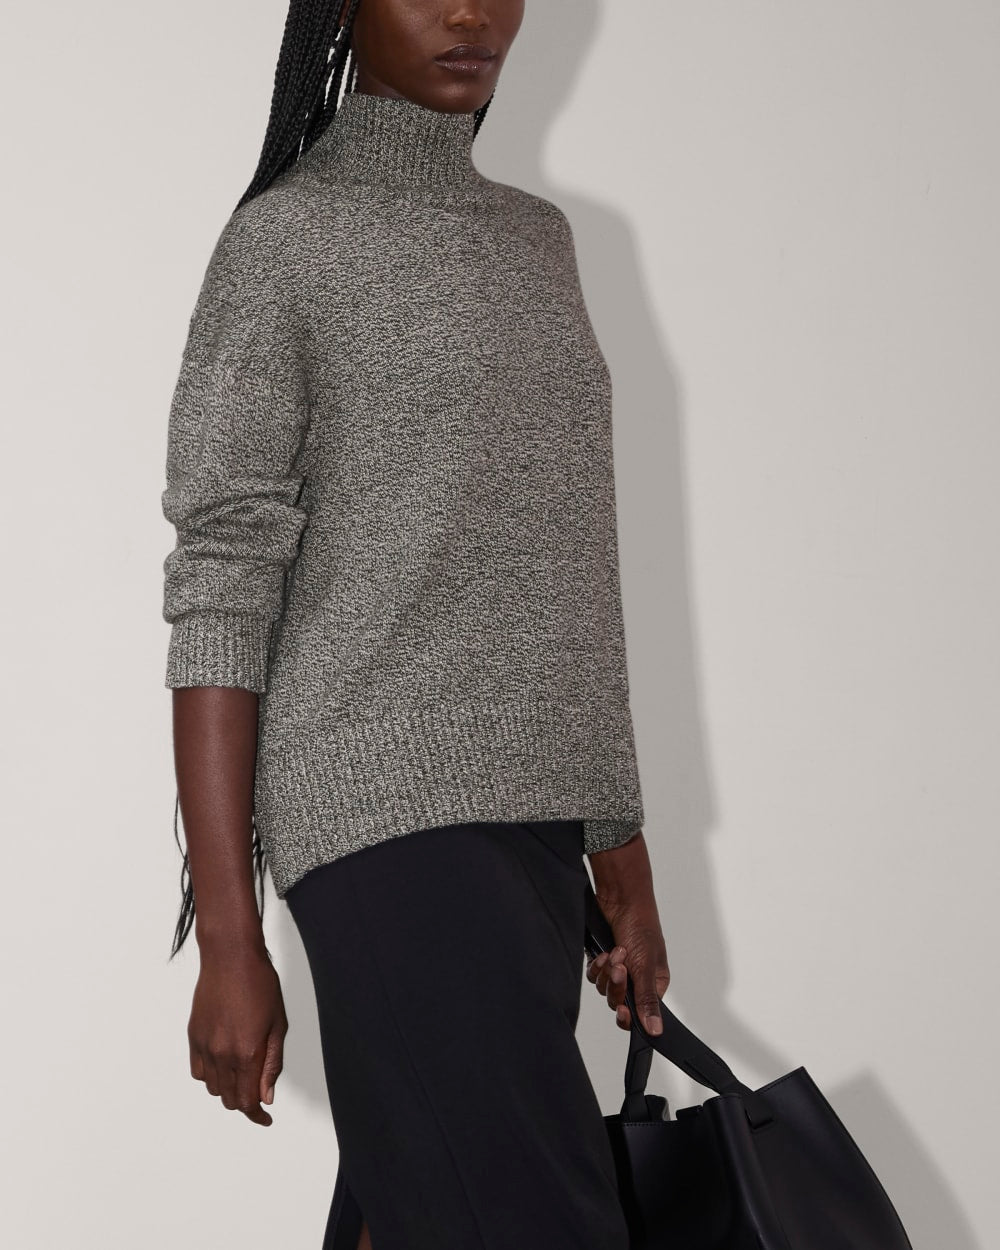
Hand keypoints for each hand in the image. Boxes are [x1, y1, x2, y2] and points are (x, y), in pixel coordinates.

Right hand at [188, 947, 287, 1125]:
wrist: (231, 957)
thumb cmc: (260, 984)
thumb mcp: (278, 1024)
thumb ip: (272, 1064)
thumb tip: (267, 1096)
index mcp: (247, 1053)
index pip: (247, 1101)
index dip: (257, 1115)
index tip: (266, 1118)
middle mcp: (222, 1054)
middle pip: (229, 1099)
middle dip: (245, 1102)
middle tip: (258, 1093)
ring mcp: (204, 1046)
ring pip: (213, 1088)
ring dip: (228, 1089)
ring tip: (243, 1073)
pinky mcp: (193, 1037)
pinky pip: (198, 1072)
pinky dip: (210, 1076)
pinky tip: (224, 1064)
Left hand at [586, 831, 669, 1034]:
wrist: (620, 898)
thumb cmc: (641, 926)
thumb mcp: (646, 966)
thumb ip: (648, 1000)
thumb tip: (657, 1031)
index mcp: (655, 983)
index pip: (640, 1013)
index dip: (628, 1014)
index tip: (622, 1008)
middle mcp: (637, 979)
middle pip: (619, 1001)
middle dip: (616, 984)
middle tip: (620, 966)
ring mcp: (618, 969)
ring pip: (604, 989)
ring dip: (606, 972)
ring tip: (614, 952)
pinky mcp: (602, 959)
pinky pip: (594, 975)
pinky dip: (596, 966)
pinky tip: (602, 952)